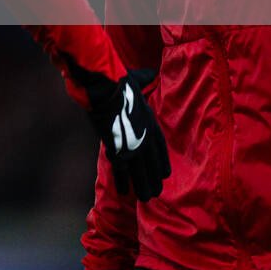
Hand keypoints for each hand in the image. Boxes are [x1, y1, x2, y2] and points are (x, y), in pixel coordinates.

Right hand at [75, 67, 169, 200]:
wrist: (106, 89)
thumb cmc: (120, 82)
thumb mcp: (137, 80)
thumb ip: (144, 79)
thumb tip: (151, 71)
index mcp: (151, 124)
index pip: (160, 149)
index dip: (162, 163)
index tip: (164, 174)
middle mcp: (145, 138)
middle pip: (152, 164)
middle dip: (154, 179)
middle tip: (156, 192)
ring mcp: (132, 145)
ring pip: (140, 172)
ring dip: (143, 186)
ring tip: (145, 197)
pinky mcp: (116, 149)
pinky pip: (121, 170)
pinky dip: (123, 182)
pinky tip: (125, 192)